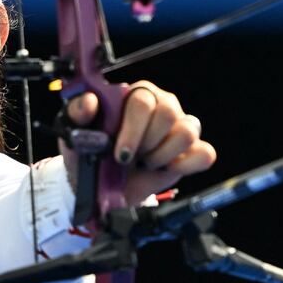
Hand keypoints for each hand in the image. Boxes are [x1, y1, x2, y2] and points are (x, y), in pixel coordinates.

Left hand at [61, 81, 215, 206]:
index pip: (143, 102)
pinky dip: (185, 166)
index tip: (120, 153)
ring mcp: (180, 127)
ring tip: (145, 162)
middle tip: (131, 157)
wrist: (101, 186)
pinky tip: (165, 169)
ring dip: (162, 156)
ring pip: (187, 133)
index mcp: (135, 95)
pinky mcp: (192, 151)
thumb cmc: (91, 153)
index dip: (133, 129)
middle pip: (169, 114)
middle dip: (148, 143)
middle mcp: (162, 105)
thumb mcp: (76, 132)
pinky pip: (205, 154)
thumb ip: (79, 112)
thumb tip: (90, 102)